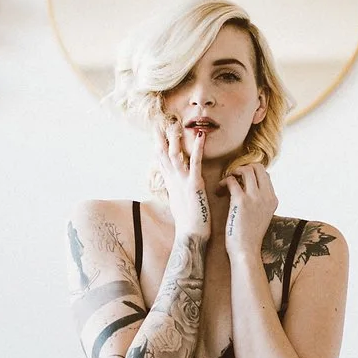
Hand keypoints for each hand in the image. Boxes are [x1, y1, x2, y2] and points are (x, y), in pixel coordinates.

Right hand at [156, 116, 210, 238]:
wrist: (191, 235)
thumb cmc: (188, 222)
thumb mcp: (179, 203)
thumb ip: (176, 191)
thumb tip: (175, 186)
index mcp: (171, 184)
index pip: (161, 160)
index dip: (158, 145)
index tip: (156, 131)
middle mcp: (173, 181)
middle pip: (163, 154)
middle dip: (160, 138)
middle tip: (159, 121)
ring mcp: (182, 182)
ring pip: (175, 155)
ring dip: (175, 139)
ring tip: (176, 124)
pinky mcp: (194, 185)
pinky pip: (195, 162)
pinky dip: (197, 148)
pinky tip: (201, 136)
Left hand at [219, 164, 277, 257]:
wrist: (246, 251)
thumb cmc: (249, 236)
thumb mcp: (262, 217)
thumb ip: (261, 202)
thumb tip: (252, 188)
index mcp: (273, 199)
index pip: (265, 174)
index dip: (252, 174)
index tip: (240, 181)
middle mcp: (266, 196)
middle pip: (257, 167)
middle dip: (243, 168)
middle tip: (233, 178)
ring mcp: (255, 197)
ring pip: (246, 170)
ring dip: (233, 173)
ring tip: (226, 183)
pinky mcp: (241, 201)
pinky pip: (232, 180)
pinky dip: (223, 182)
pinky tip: (219, 190)